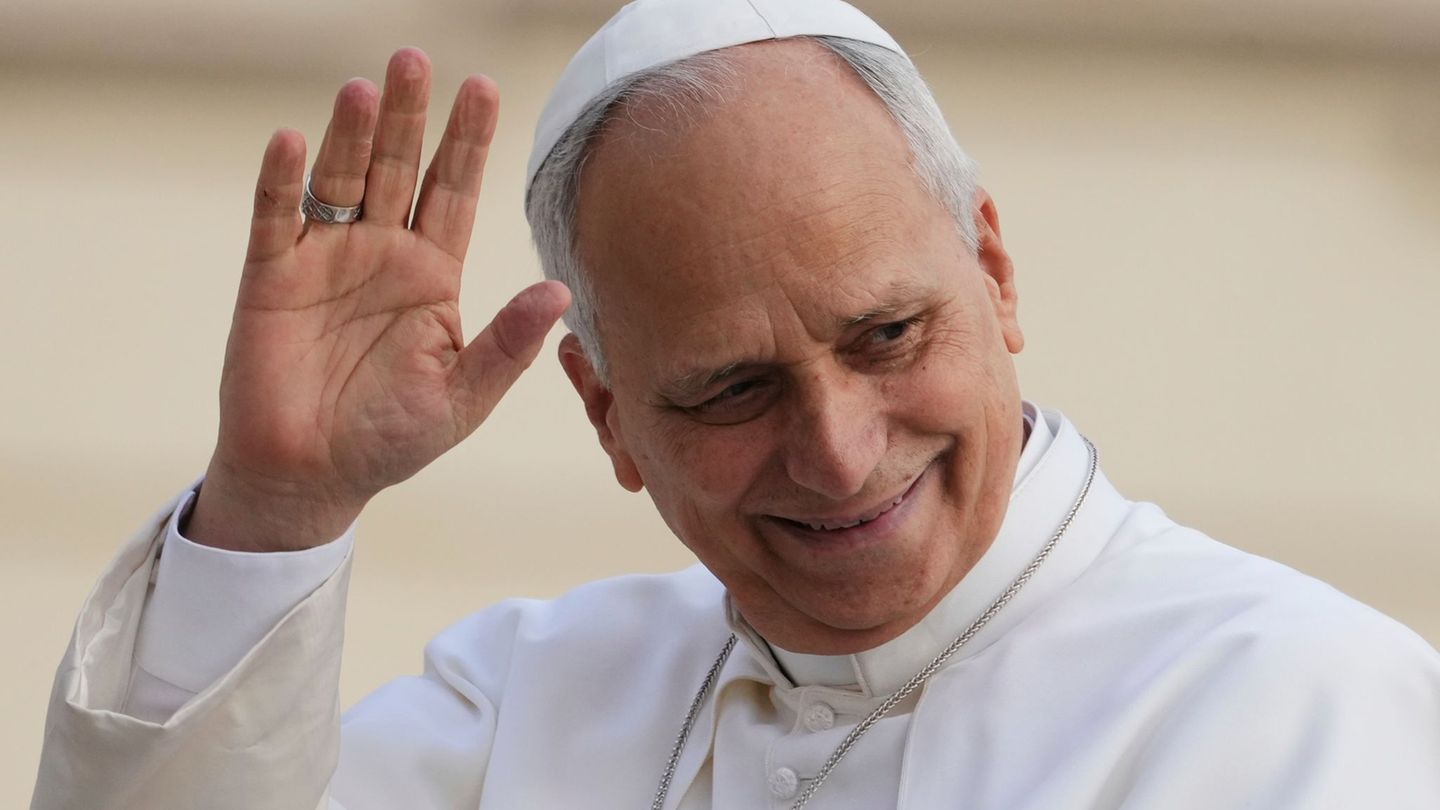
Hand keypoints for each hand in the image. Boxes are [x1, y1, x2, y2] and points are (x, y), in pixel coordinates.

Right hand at [188, 48, 570, 551]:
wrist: (311, 477)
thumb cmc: (391, 439)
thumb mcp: (462, 396)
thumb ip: (507, 344)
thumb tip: (560, 292)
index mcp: (432, 275)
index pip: (454, 194)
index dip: (468, 144)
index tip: (485, 91)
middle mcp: (382, 253)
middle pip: (400, 169)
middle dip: (411, 118)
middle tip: (418, 60)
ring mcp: (324, 259)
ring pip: (342, 181)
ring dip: (351, 136)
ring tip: (366, 90)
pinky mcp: (270, 277)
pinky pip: (275, 218)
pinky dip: (280, 181)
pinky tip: (291, 142)